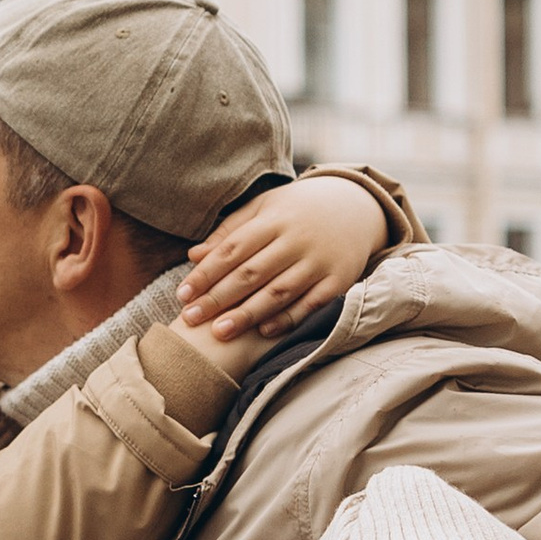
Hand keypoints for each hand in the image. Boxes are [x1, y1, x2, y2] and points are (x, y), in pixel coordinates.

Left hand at [178, 172, 389, 345]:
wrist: (357, 207)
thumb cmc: (298, 211)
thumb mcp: (265, 209)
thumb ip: (230, 232)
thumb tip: (193, 256)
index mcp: (274, 219)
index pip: (233, 249)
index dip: (206, 274)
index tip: (182, 295)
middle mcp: (296, 240)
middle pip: (251, 273)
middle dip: (218, 298)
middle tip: (190, 319)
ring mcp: (319, 261)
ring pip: (278, 292)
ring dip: (247, 314)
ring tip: (219, 332)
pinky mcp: (338, 280)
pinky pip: (310, 304)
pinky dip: (287, 319)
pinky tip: (262, 332)